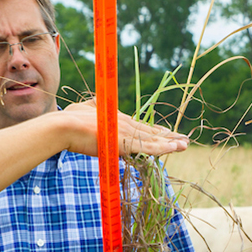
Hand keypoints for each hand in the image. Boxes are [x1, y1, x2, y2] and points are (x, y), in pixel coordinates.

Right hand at [59, 100, 188, 157]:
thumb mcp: (85, 111)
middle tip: (184, 140)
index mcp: (118, 119)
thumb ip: (93, 108)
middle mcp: (126, 125)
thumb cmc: (71, 119)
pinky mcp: (126, 143)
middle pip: (151, 132)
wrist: (65, 126)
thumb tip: (92, 103)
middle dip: (168, 137)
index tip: (168, 133)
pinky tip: (176, 148)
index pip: (141, 127)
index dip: (156, 131)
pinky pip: (149, 147)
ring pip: (154, 140)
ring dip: (171, 143)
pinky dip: (164, 148)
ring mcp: (127, 133)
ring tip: (186, 144)